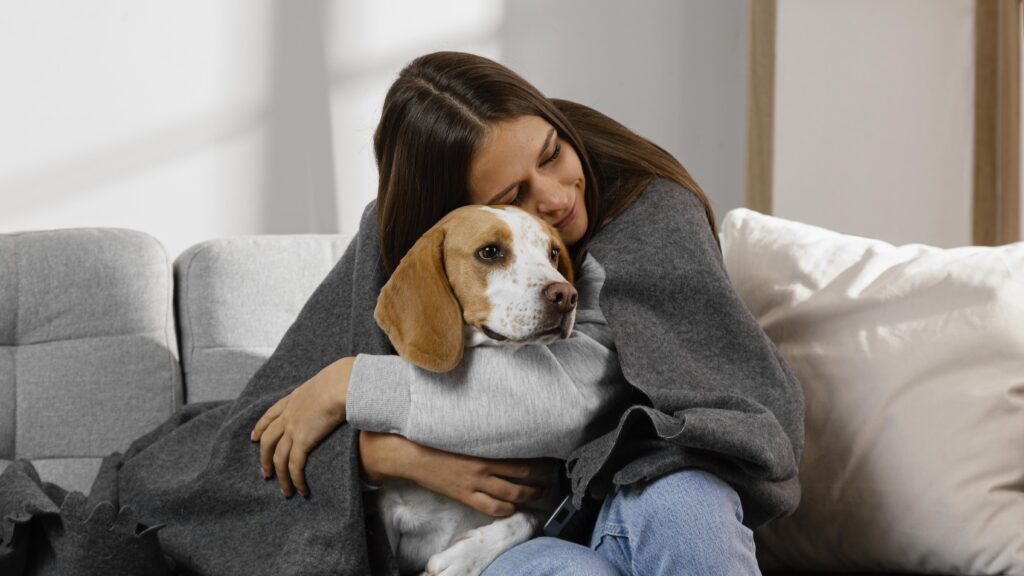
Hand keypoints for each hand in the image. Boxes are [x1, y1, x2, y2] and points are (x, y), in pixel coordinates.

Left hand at [251, 356, 354, 497]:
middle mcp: (289, 414)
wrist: (342, 383)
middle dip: (264, 458)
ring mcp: (293, 428)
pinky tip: (301, 490)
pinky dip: (295, 480)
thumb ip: (325, 391)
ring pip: (279, 457)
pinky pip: (294, 465)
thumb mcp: (326, 382)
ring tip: (284, 491)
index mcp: (294, 399)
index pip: (270, 415)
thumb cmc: (343, 380)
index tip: (254, 438)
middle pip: (268, 440)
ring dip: (280, 476)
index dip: (260, 427)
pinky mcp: (303, 440)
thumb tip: (337, 394)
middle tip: (265, 473)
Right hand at [358, 430, 557, 516]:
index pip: (522, 456)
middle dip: (541, 479)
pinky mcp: (464, 496)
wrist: (412, 453)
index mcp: (486, 448)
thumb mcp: (465, 431)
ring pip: (511, 495)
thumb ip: (486, 433)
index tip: (551, 457)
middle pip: (522, 476)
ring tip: (539, 493)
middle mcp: (484, 468)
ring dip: (529, 496)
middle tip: (551, 476)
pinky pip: (491, 508)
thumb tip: (506, 425)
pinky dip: (506, 510)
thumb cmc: (437, 437)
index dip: (541, 460)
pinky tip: (513, 508)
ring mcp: (475, 484)